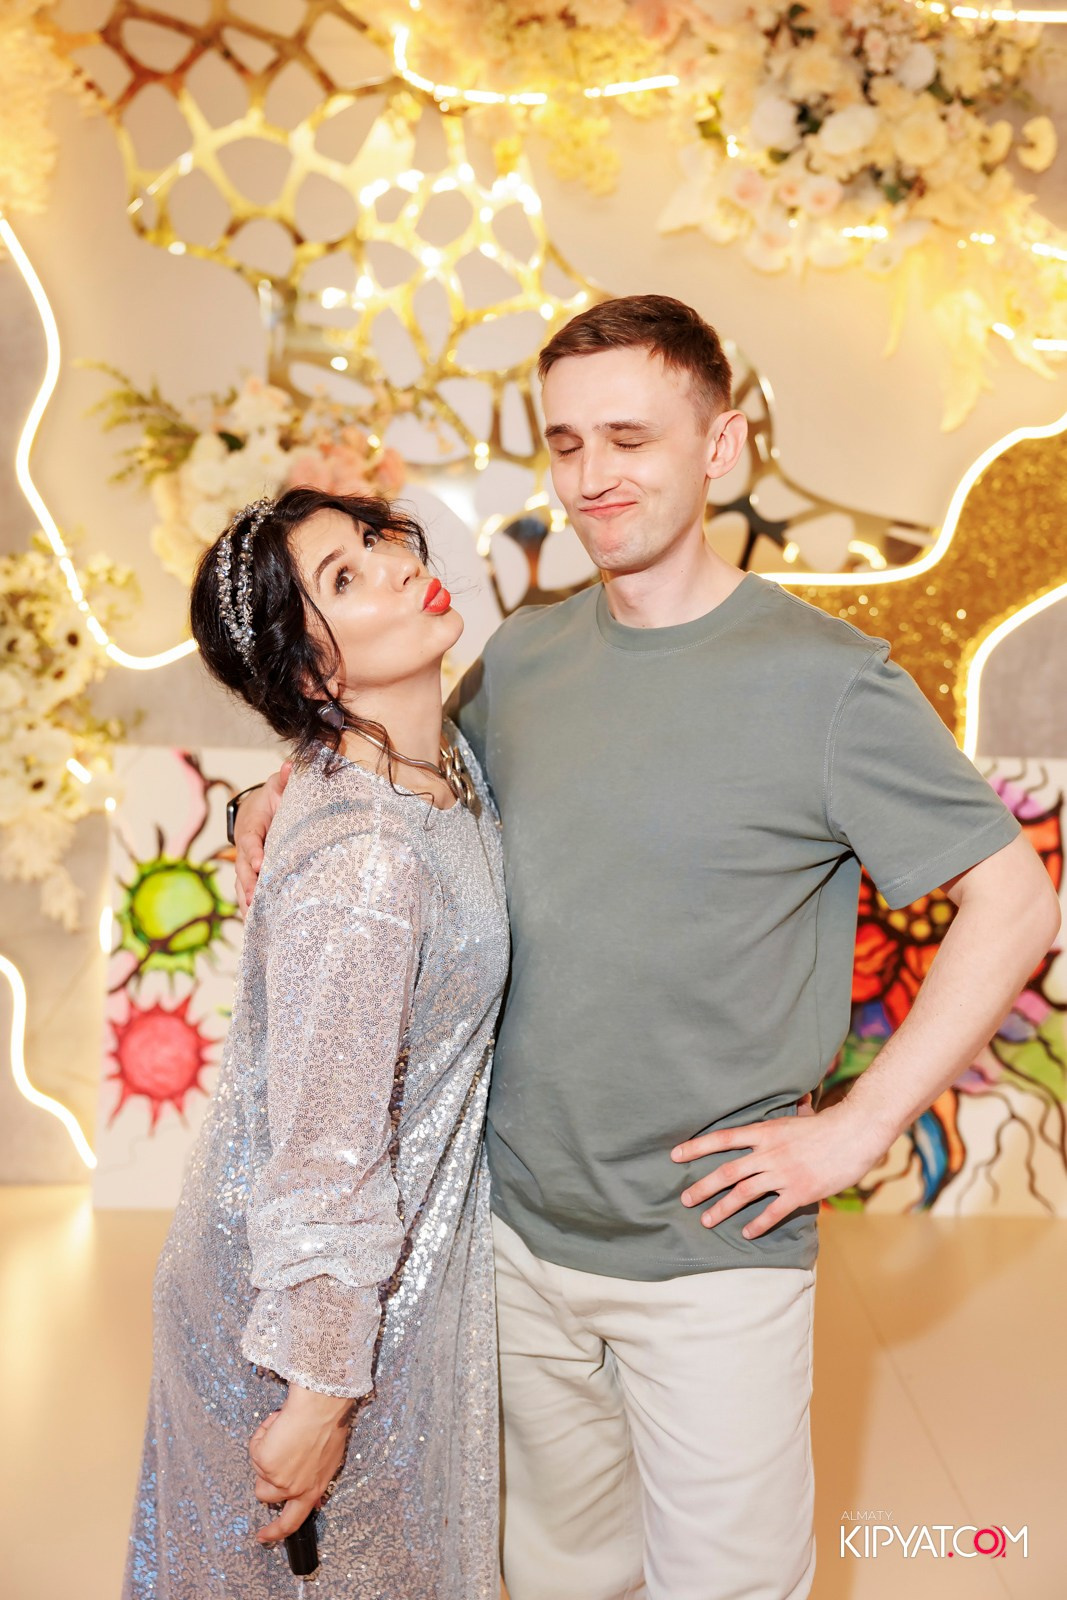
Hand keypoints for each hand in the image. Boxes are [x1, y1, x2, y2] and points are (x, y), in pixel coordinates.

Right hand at [234, 763, 290, 912]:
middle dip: (249, 885)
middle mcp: (245, 849)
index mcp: (251, 827)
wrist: (257, 809)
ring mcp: (246, 864)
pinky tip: (257, 928)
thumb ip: (285, 779)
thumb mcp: (279, 787)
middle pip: (243, 869)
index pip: (250, 841)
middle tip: (255, 900)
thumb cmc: (272, 799)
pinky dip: (250, 909)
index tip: (261, 864)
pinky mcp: (251, 876)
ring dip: (247, 902)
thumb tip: (290, 766)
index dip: (254, 853)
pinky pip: (248, 894)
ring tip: (255, 921)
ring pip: (243, 885)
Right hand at [248, 1384, 351, 1545]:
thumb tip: (310, 1493)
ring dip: (264, 1453)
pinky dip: (263, 1434)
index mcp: (313, 1489)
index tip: (264, 1536)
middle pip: (266, 1497)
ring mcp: (278, 1477)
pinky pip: (255, 1449)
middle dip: (263, 1480)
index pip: (292, 1522)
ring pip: (258, 1471)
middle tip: (265, 1464)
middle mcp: (295, 1488)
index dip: (276, 1531)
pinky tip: (279, 1423)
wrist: (321, 1405)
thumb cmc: (329, 1424)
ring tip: (283, 1432)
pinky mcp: (264, 1462)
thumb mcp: (329, 1460)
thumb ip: (314, 1478)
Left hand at [670, 1099, 889, 1240]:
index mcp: (766, 1132)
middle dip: (702, 1186)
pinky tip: (747, 1233)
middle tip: (684, 1197)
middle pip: (727, 1171)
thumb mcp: (800, 1115)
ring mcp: (783, 1174)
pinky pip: (773, 1212)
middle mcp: (769, 1153)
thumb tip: (796, 1101)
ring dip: (722, 1208)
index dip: (697, 1147)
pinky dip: (758, 1224)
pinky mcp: (800, 1192)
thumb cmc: (829, 1124)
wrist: (855, 1134)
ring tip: (706, 1220)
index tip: (675, 1155)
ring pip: (743, 1193)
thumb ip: (789, 1115)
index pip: (723, 1138)